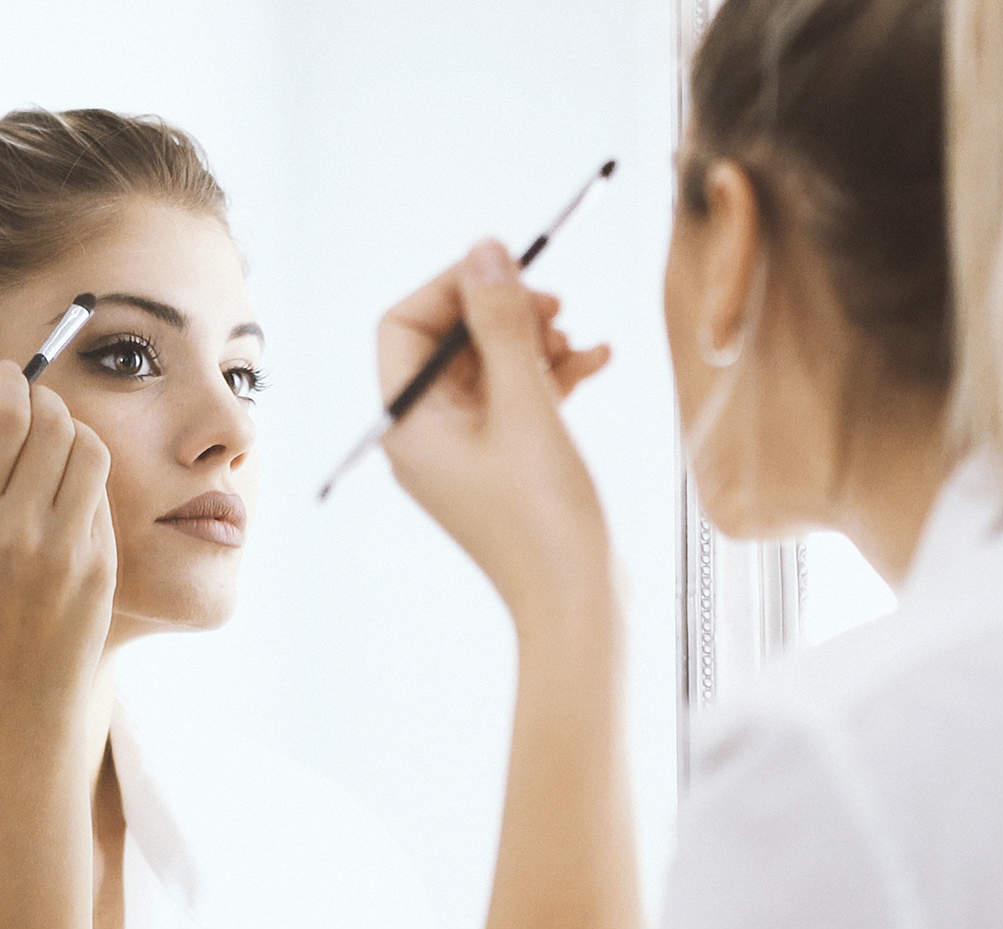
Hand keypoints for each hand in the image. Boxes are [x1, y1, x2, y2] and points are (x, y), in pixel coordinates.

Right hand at [0, 359, 115, 697]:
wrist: (15, 688)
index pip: (2, 413)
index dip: (5, 380)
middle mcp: (17, 526)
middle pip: (50, 419)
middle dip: (40, 399)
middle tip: (28, 407)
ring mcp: (65, 545)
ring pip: (87, 445)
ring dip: (71, 431)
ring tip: (50, 449)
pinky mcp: (101, 560)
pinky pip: (101, 490)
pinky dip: (85, 476)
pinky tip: (65, 494)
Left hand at [378, 239, 615, 626]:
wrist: (579, 602)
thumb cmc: (544, 516)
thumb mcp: (526, 406)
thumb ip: (503, 325)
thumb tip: (485, 251)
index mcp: (407, 425)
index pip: (405, 326)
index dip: (452, 288)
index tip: (508, 269)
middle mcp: (425, 435)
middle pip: (449, 342)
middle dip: (501, 312)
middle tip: (554, 302)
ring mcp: (464, 451)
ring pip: (489, 366)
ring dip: (534, 340)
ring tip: (578, 338)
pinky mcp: (503, 462)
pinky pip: (517, 397)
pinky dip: (552, 373)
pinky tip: (597, 359)